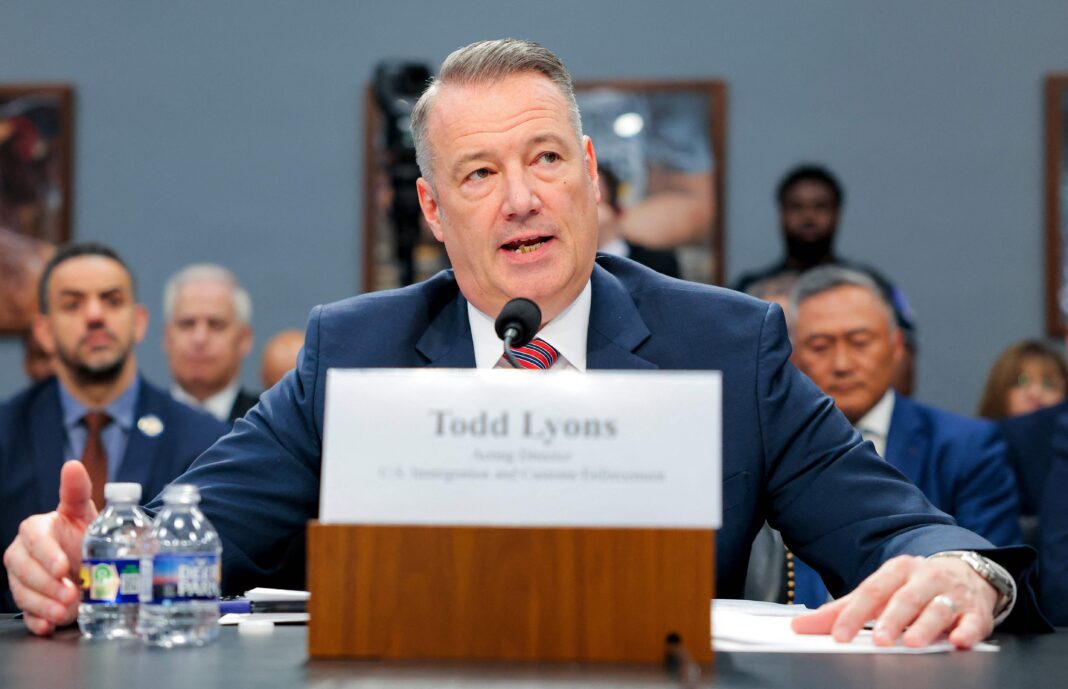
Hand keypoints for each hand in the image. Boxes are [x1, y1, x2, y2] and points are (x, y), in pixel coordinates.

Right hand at [3, 460, 97, 635]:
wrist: (87, 559)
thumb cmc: (81, 532)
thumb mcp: (82, 512)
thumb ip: (76, 491)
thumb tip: (72, 465)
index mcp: (35, 529)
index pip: (35, 540)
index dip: (47, 555)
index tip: (64, 567)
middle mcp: (23, 554)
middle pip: (25, 571)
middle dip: (48, 584)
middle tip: (72, 594)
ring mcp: (23, 579)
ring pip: (23, 593)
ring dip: (44, 605)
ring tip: (66, 612)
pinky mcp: (29, 601)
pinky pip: (26, 613)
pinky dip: (37, 621)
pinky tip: (49, 626)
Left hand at [790, 554, 998, 648]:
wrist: (969, 573)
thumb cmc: (915, 586)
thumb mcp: (880, 591)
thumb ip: (843, 609)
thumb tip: (800, 625)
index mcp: (896, 570)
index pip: (871, 591)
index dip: (854, 613)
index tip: (839, 635)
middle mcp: (924, 578)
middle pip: (905, 598)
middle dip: (892, 619)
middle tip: (878, 639)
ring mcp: (952, 593)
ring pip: (937, 608)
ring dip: (925, 626)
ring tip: (912, 643)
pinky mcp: (976, 611)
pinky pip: (974, 621)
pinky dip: (967, 630)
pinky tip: (958, 640)